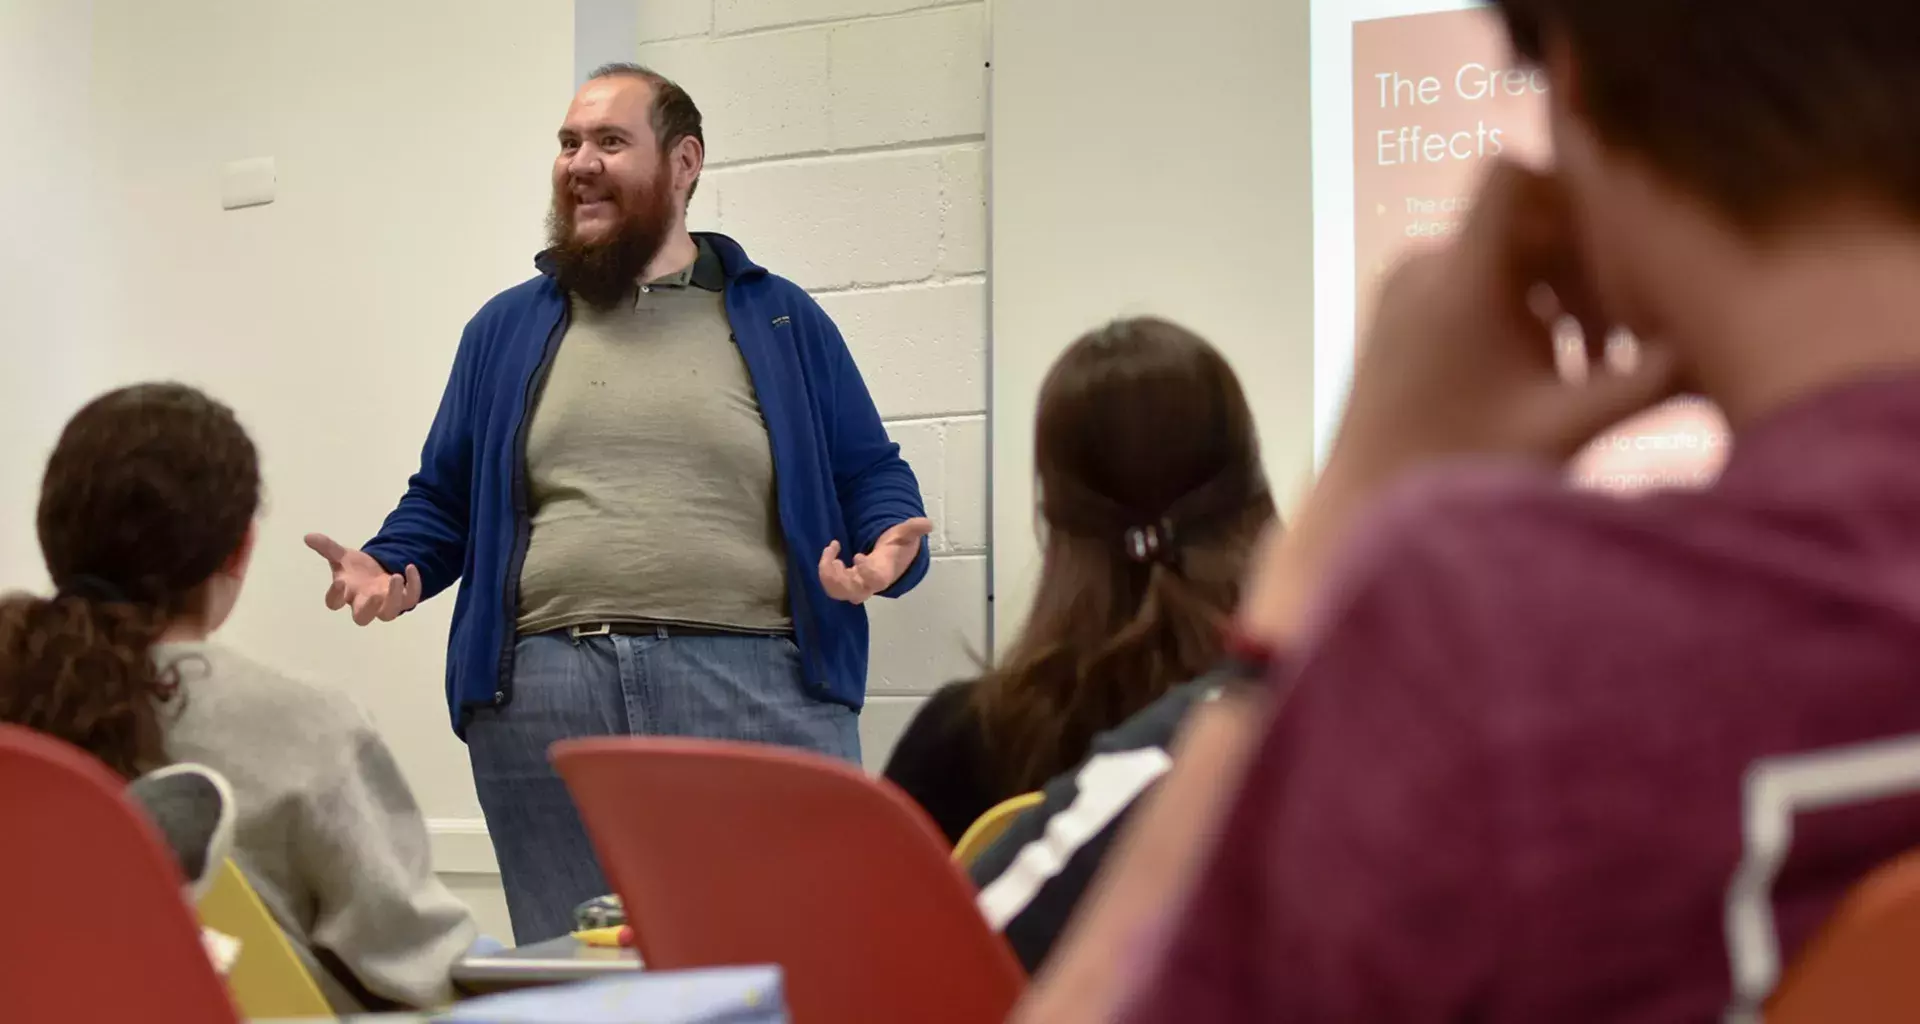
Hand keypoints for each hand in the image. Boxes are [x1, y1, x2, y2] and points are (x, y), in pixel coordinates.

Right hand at [304, 533, 421, 625]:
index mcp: (345, 594)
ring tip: (396, 576)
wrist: (378, 570)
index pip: (334, 603)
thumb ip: (326, 547)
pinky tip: (410, 568)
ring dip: (394, 598)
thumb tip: (308, 536)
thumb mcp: (342, 556)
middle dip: (367, 609)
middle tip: (374, 594)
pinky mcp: (402, 600)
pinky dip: (413, 586)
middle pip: (362, 618)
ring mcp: (384, 604)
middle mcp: (364, 604)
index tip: (340, 580)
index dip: (335, 595)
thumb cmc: (356, 569)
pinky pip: (410, 599)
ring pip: (388, 613)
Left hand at [817, 517, 932, 604]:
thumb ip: (913, 529)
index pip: (876, 580)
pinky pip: (830, 585)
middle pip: (854, 594)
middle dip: (840, 580)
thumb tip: (928, 523)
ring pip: (837, 592)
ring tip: (830, 552)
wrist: (890, 561)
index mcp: (884, 574)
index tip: (857, 555)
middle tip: (836, 560)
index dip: (866, 572)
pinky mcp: (844, 583)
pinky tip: (831, 551)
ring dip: (828, 575)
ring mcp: (855, 586)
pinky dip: (824, 570)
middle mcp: (869, 585)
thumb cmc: (896, 548)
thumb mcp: (905, 535)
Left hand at [1240, 161, 1678, 646]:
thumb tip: (1724, 348)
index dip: (1569, 190)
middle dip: (1580, 262)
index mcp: (1457, 279)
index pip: (1512, 173)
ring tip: (1588, 368)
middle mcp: (1422, 270)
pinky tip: (1548, 377)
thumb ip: (1648, 382)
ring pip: (1499, 256)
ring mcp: (1403, 293)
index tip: (1616, 245)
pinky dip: (1517, 312)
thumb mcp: (1566, 429)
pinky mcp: (1398, 320)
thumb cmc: (1462, 473)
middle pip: (1519, 219)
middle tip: (1620, 336)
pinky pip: (1470, 285)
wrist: (1364, 515)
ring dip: (1555, 294)